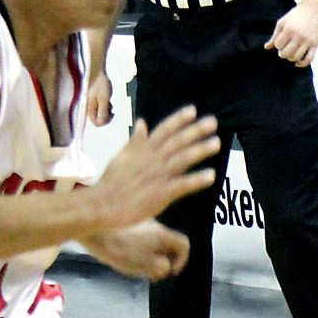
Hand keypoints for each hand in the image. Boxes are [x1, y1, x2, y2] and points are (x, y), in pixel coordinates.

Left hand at [84, 220, 191, 281]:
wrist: (93, 228)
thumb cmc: (118, 248)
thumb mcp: (142, 265)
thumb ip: (159, 267)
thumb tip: (165, 267)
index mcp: (163, 235)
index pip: (184, 245)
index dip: (182, 261)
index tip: (171, 271)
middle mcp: (156, 226)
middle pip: (169, 244)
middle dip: (164, 260)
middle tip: (152, 274)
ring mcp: (143, 222)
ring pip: (155, 241)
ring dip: (151, 255)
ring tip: (138, 267)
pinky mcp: (129, 222)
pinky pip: (142, 236)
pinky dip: (140, 247)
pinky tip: (126, 255)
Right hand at [87, 72, 112, 126]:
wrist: (97, 71)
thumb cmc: (100, 84)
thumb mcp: (104, 99)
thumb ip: (103, 111)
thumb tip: (102, 123)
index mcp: (89, 109)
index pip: (97, 123)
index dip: (106, 121)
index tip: (112, 113)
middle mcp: (88, 108)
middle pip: (98, 119)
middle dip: (107, 115)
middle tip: (111, 106)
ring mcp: (90, 104)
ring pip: (100, 114)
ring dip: (106, 110)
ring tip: (108, 100)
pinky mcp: (93, 100)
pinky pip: (100, 108)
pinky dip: (105, 105)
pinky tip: (107, 98)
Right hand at [90, 105, 220, 230]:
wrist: (101, 206)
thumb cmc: (111, 183)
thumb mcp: (121, 157)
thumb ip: (135, 141)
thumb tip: (142, 123)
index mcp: (142, 150)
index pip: (163, 130)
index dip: (178, 119)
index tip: (193, 110)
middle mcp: (151, 160)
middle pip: (176, 141)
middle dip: (195, 130)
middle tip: (213, 122)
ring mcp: (156, 176)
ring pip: (181, 159)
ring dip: (200, 150)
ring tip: (217, 143)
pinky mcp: (160, 194)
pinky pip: (182, 185)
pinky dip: (196, 180)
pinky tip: (211, 175)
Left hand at [265, 0, 317, 67]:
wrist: (313, 9)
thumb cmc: (296, 15)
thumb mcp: (282, 23)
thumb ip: (275, 36)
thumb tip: (267, 47)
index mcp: (289, 30)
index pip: (278, 45)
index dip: (278, 45)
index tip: (281, 41)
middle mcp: (298, 37)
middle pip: (286, 54)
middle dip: (283, 53)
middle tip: (284, 50)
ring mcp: (307, 42)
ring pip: (296, 57)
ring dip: (291, 58)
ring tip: (291, 53)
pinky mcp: (315, 44)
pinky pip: (309, 59)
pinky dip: (302, 64)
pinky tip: (298, 63)